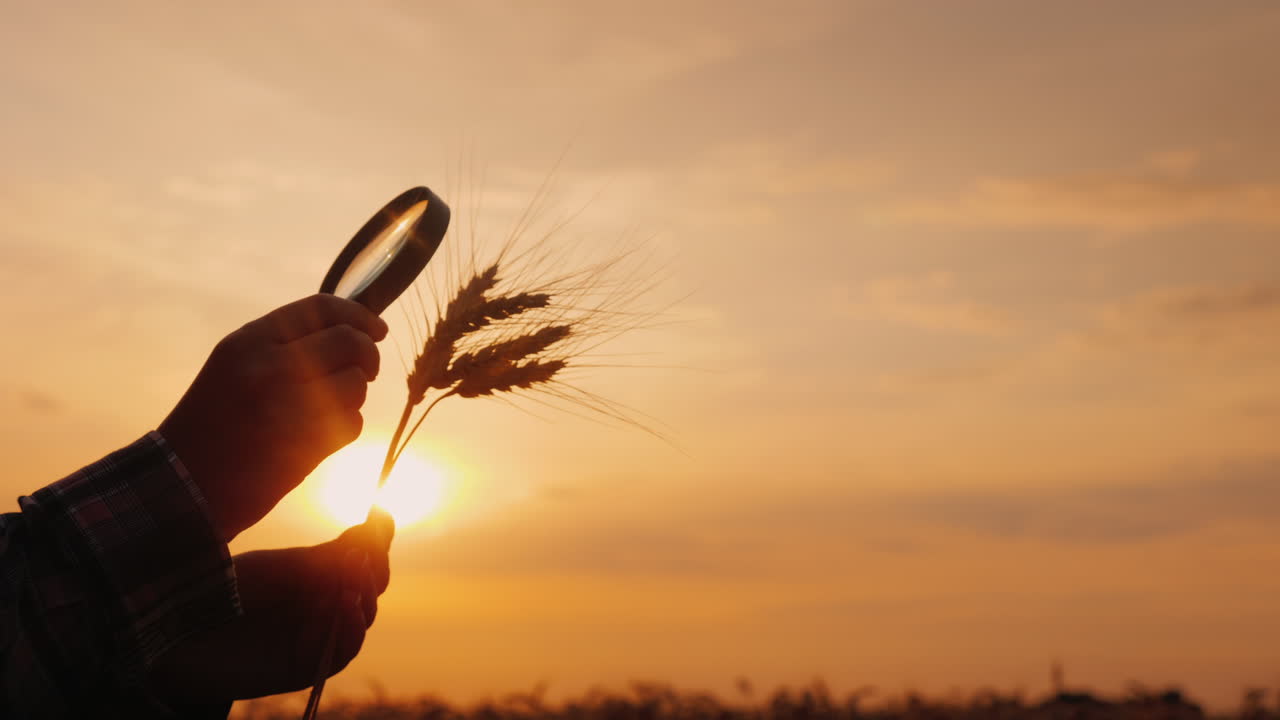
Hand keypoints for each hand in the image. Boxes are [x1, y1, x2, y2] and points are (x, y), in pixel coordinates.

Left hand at [149, 510, 394, 702]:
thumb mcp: (286, 565)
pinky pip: (340, 654)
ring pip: (361, 619)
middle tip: (360, 552)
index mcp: (322, 578)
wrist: (175, 631)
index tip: (380, 515)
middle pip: (370, 589)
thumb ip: (334, 552)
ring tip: (350, 579)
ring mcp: (316, 638)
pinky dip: (347, 629)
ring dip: (362, 597)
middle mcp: (325, 607)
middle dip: (372, 568)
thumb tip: (382, 519)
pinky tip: (342, 606)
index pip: (364, 561)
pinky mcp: (304, 668)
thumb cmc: (226, 592)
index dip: (376, 543)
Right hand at [159, 294, 388, 541]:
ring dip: (354, 396)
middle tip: (367, 370)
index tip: (377, 329)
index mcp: (250, 341)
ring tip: (326, 409)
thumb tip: (349, 329)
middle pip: (350, 341)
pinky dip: (345, 429)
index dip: (359, 316)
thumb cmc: (214, 424)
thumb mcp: (236, 366)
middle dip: (369, 355)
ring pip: (356, 383)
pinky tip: (316, 437)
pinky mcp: (307, 443)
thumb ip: (284, 344)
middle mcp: (270, 366)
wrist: (184, 485)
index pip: (322, 308)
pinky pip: (353, 422)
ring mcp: (291, 404)